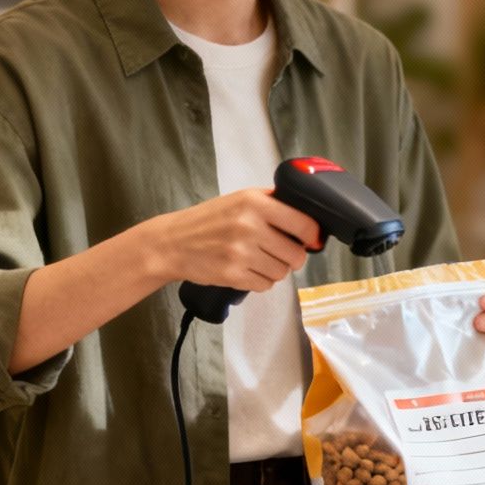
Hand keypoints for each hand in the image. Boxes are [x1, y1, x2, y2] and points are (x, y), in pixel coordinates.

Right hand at [150, 188, 322, 293]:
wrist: (172, 243)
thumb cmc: (207, 220)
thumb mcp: (239, 199)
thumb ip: (271, 202)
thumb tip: (306, 216)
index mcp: (255, 202)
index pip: (303, 223)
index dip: (312, 236)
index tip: (311, 240)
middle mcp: (250, 226)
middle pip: (296, 254)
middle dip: (292, 257)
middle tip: (280, 252)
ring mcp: (241, 252)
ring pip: (282, 272)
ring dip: (276, 270)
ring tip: (259, 260)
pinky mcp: (233, 275)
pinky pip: (265, 285)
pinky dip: (260, 281)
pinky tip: (247, 270)